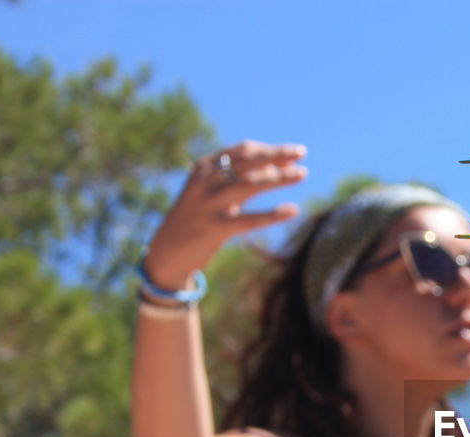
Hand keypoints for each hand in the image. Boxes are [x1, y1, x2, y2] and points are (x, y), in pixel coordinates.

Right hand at [143, 140, 307, 288]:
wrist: (166, 253)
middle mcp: (205, 182)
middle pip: (248, 162)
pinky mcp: (214, 228)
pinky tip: (293, 210)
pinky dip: (273, 214)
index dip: (271, 150)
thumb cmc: (198, 219)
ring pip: (250, 184)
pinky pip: (249, 219)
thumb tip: (276, 167)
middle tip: (302, 153)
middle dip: (277, 155)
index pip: (243, 151)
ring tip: (302, 174)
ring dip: (279, 177)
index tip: (296, 152)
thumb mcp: (214, 194)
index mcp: (204, 168)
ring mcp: (208, 204)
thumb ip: (240, 180)